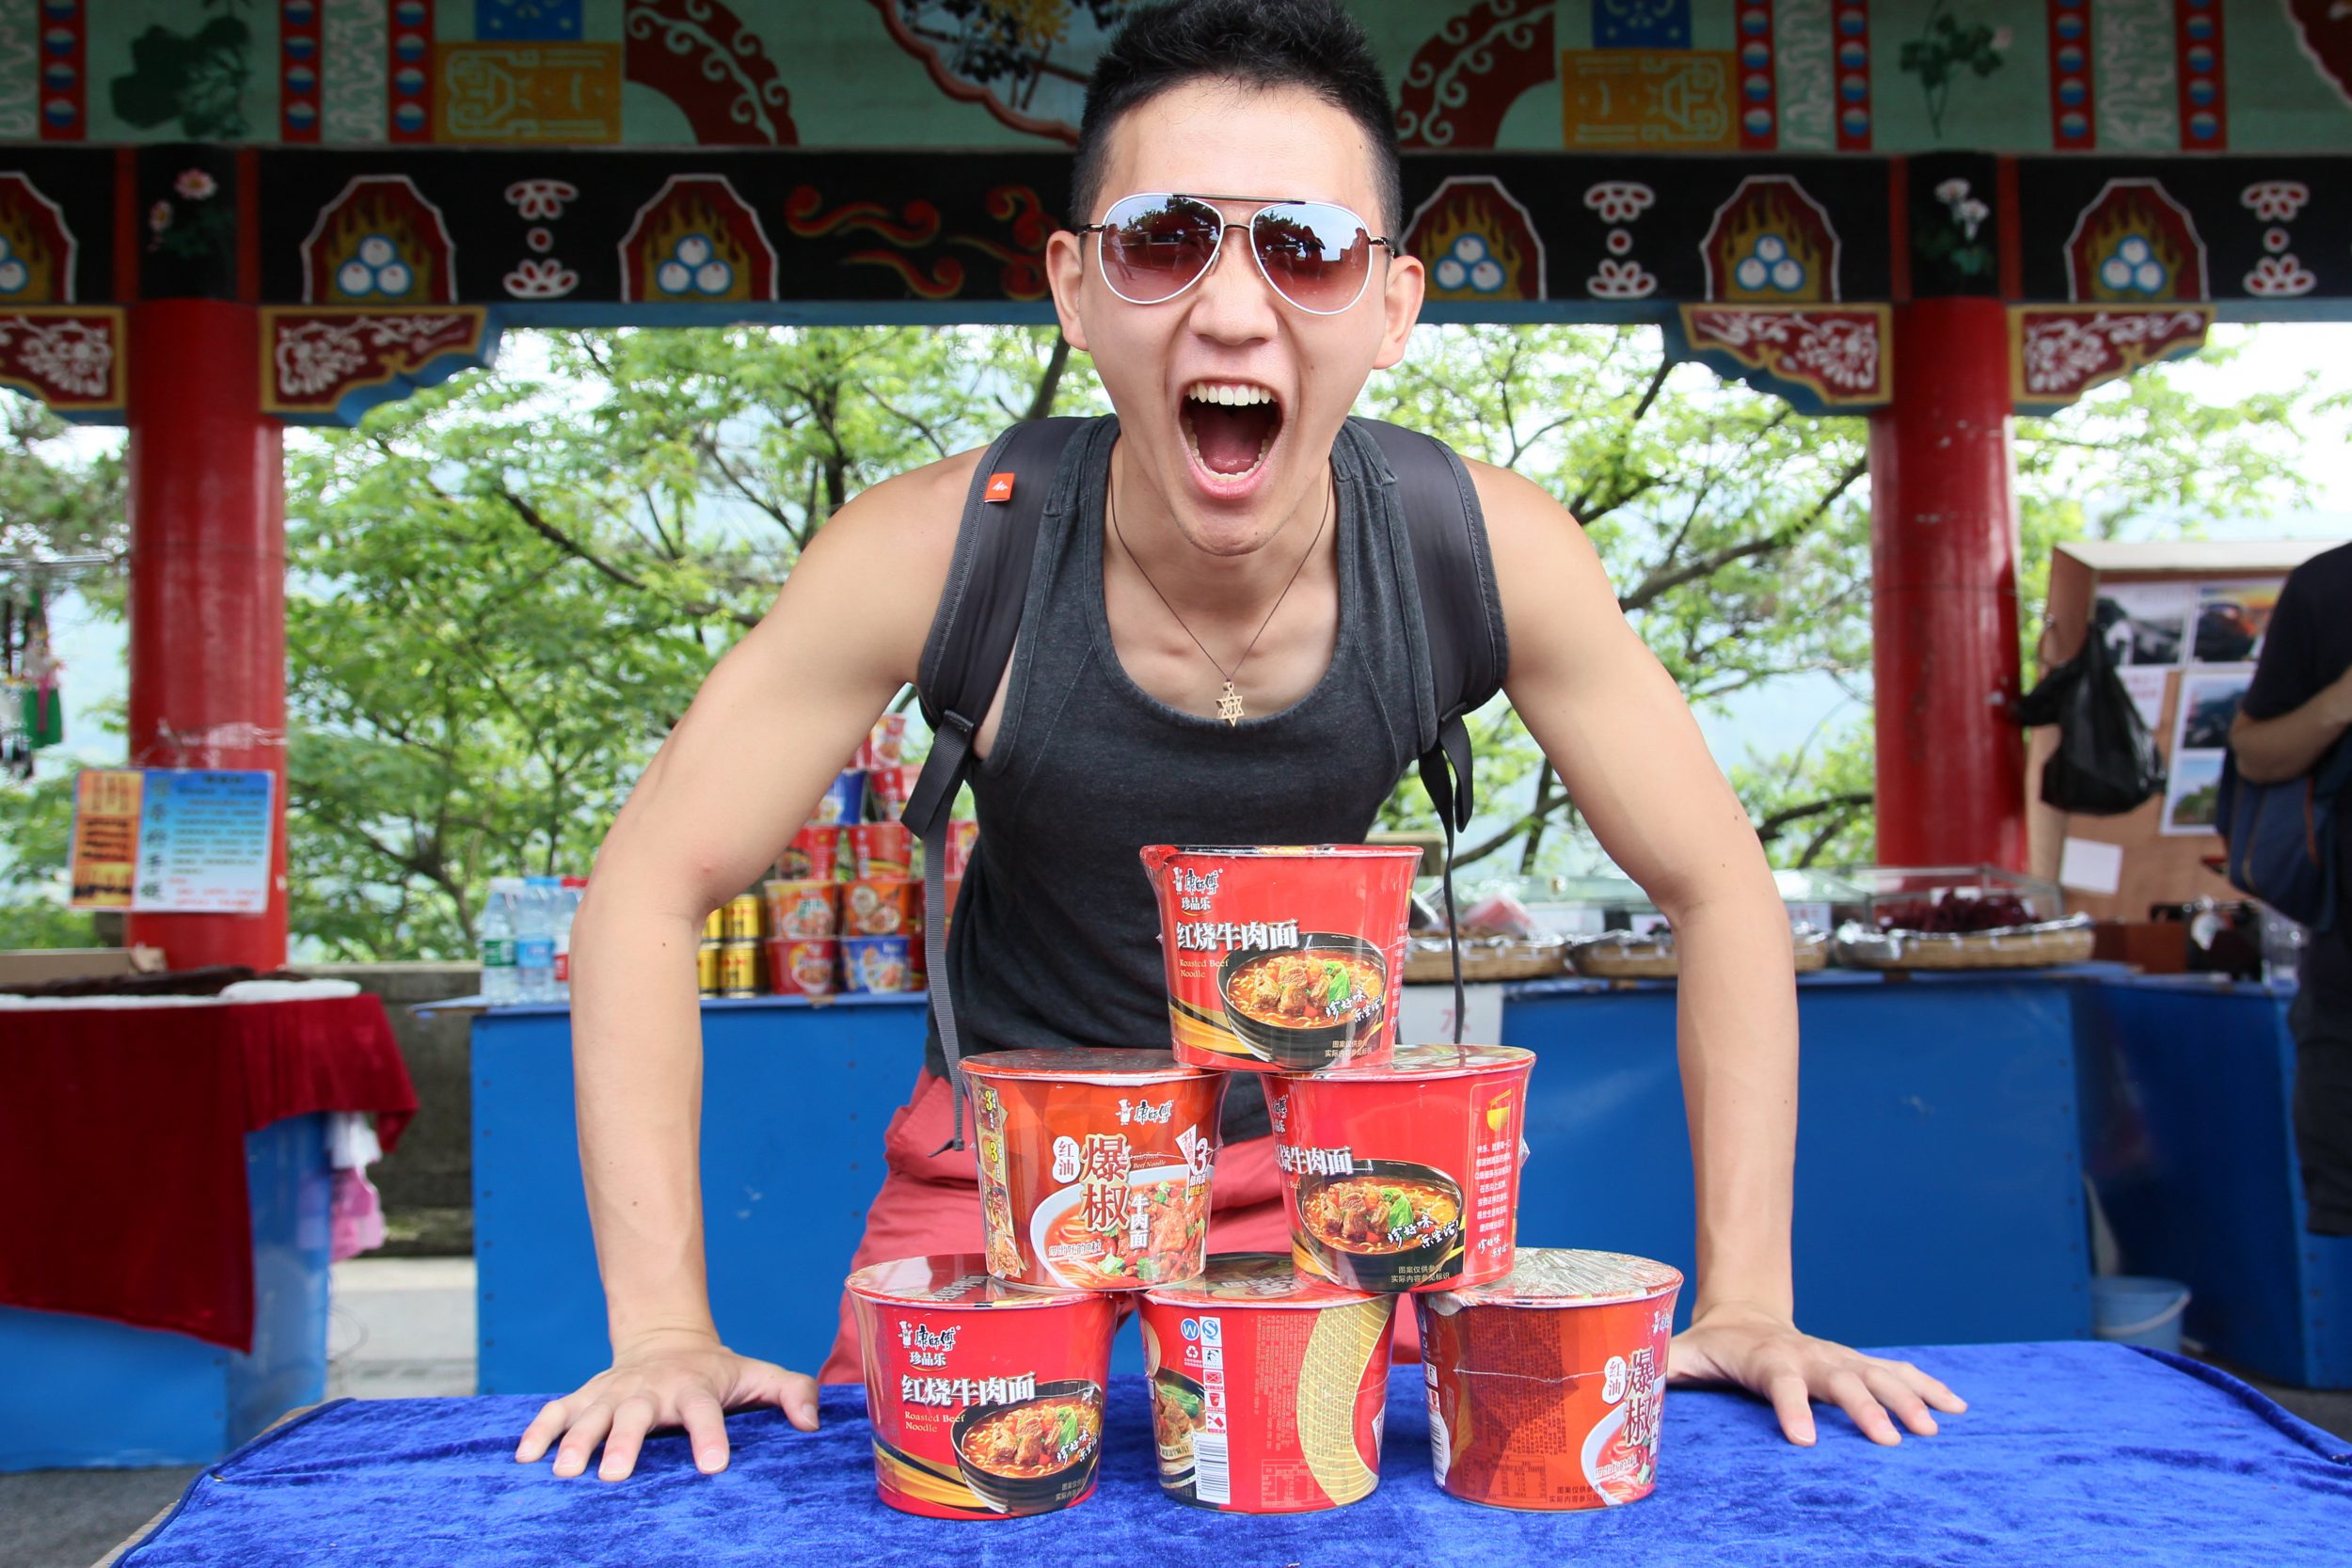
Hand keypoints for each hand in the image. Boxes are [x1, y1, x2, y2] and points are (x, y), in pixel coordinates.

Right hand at [513, 1327, 820, 1480]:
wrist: (665, 1340)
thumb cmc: (715, 1371)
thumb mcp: (757, 1375)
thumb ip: (792, 1392)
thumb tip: (813, 1423)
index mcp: (695, 1388)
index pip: (706, 1413)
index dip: (710, 1437)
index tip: (713, 1466)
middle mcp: (651, 1390)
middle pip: (637, 1415)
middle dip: (624, 1442)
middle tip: (612, 1475)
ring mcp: (614, 1392)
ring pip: (592, 1414)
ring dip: (576, 1440)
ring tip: (564, 1471)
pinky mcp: (586, 1395)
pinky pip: (557, 1411)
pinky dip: (538, 1431)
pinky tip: (524, 1458)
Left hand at [1669, 1301, 1965, 1446]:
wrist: (1745, 1313)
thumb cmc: (1712, 1344)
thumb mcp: (1681, 1352)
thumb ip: (1661, 1367)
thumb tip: (1631, 1383)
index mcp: (1765, 1357)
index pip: (1781, 1382)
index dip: (1791, 1408)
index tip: (1804, 1440)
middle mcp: (1808, 1355)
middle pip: (1840, 1379)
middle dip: (1866, 1408)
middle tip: (1893, 1441)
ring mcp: (1836, 1357)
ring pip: (1876, 1374)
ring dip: (1906, 1398)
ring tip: (1935, 1427)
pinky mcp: (1855, 1363)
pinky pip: (1896, 1373)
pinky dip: (1926, 1386)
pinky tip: (1956, 1406)